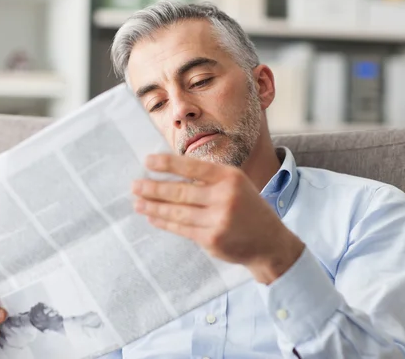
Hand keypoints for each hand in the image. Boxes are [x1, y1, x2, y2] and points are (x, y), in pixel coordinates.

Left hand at [132, 154, 304, 284]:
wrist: (269, 243)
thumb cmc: (248, 208)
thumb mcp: (236, 185)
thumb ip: (208, 179)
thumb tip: (169, 173)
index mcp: (229, 177)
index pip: (192, 167)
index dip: (167, 164)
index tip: (147, 161)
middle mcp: (224, 197)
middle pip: (180, 191)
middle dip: (153, 188)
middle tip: (134, 185)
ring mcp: (218, 220)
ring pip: (177, 212)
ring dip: (153, 206)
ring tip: (137, 202)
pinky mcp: (212, 239)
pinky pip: (181, 228)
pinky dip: (164, 222)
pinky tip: (152, 216)